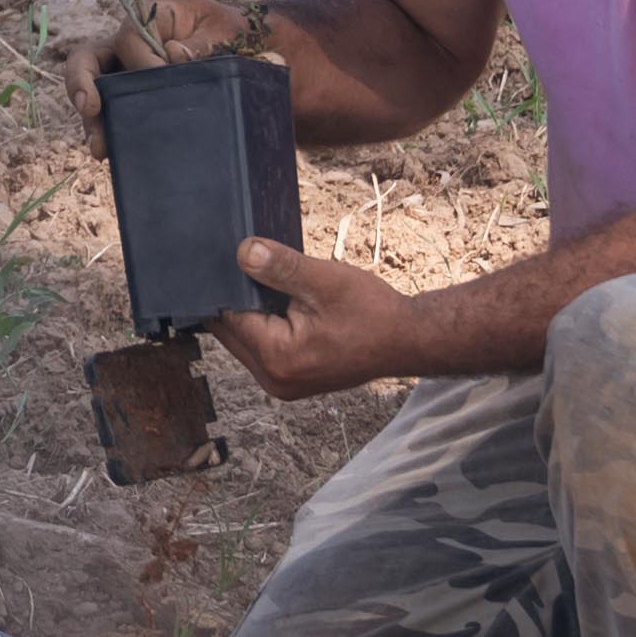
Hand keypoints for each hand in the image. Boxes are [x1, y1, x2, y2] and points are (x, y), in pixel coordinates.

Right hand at [62, 0, 261, 147]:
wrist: (242, 48)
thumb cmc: (230, 32)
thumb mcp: (224, 30)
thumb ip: (202, 41)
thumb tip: (174, 56)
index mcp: (149, 18)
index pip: (128, 38)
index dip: (140, 59)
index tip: (162, 74)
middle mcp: (128, 44)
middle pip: (89, 59)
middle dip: (81, 82)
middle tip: (88, 107)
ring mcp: (125, 72)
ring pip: (94, 91)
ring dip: (92, 119)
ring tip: (100, 148)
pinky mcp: (131, 97)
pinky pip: (112, 112)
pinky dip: (109, 131)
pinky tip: (112, 153)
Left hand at [205, 236, 418, 398]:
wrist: (408, 340)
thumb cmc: (374, 313)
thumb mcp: (326, 281)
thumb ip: (281, 268)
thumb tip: (242, 252)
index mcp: (277, 358)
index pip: (227, 317)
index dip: (227, 285)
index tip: (232, 259)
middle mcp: (273, 379)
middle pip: (231, 332)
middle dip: (237, 300)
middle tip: (250, 266)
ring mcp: (282, 384)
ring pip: (245, 339)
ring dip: (252, 313)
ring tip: (270, 284)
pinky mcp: (292, 379)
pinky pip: (263, 348)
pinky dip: (266, 325)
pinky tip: (281, 304)